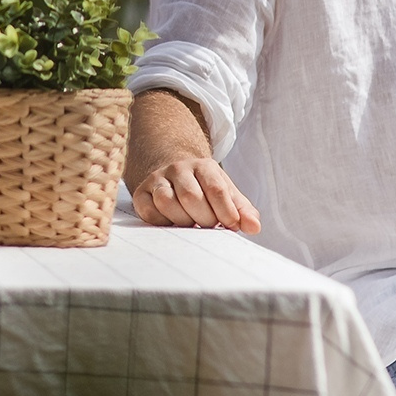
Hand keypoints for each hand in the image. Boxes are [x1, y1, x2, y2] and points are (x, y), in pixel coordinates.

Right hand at [131, 158, 261, 231]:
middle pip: (191, 196)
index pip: (216, 189)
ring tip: (191, 224)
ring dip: (182, 220)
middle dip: (204, 218)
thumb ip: (242, 210)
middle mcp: (178, 169)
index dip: (225, 211)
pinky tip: (172, 223)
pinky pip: (149, 211)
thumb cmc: (204, 188)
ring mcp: (157, 179)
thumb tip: (254, 227)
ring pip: (167, 201)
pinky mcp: (141, 193)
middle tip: (209, 226)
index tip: (231, 226)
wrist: (173, 171)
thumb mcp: (227, 193)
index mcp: (204, 167)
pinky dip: (162, 222)